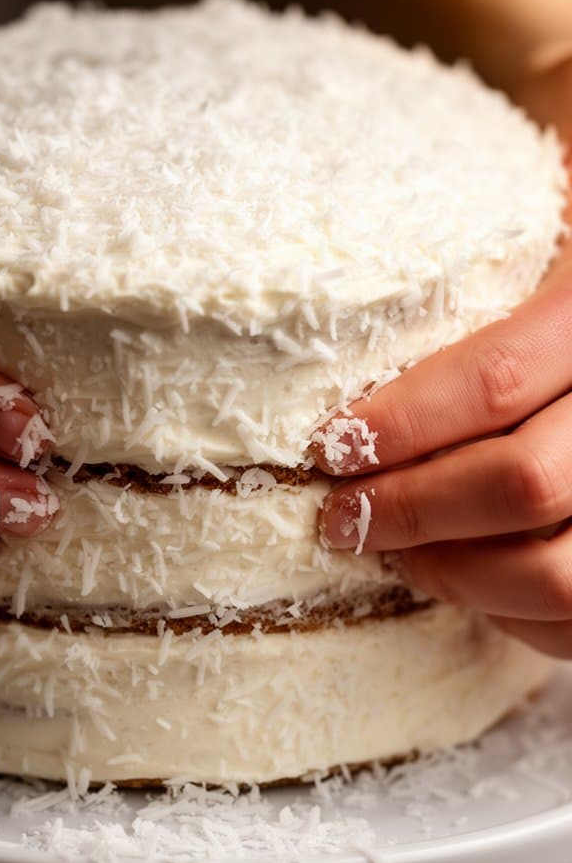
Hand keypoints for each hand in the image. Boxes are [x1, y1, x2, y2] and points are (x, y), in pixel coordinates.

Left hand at [316, 57, 571, 658]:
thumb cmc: (554, 282)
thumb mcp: (534, 249)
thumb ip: (464, 283)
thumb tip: (315, 303)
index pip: (497, 378)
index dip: (402, 425)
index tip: (329, 447)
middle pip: (524, 485)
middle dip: (412, 511)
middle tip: (340, 516)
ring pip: (556, 573)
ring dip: (452, 574)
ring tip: (395, 552)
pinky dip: (503, 612)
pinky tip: (460, 575)